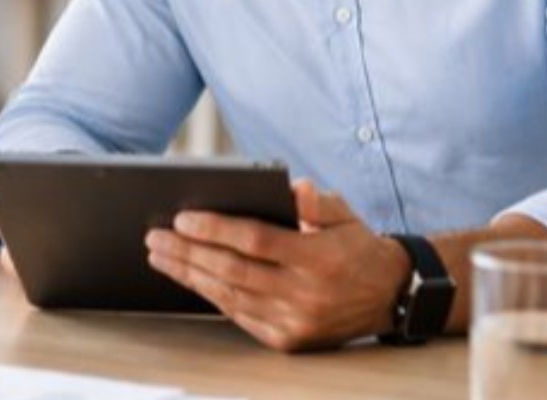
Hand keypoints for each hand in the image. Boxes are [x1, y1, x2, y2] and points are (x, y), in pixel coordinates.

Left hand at [144, 181, 411, 351]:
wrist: (390, 296)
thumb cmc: (358, 247)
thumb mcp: (345, 215)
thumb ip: (316, 201)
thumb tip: (292, 188)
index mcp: (318, 258)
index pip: (255, 241)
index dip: (215, 230)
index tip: (182, 219)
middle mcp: (305, 293)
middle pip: (232, 270)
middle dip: (188, 253)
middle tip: (155, 238)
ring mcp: (295, 321)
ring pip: (229, 296)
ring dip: (190, 276)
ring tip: (161, 257)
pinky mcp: (288, 340)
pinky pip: (239, 316)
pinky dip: (211, 296)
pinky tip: (190, 279)